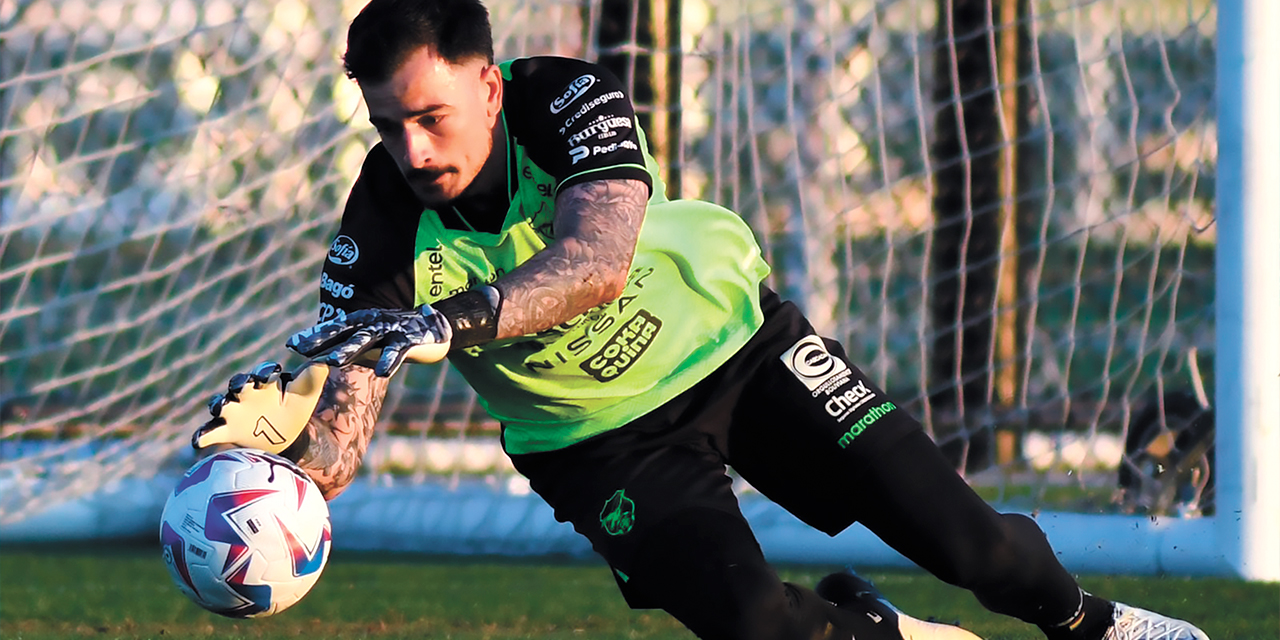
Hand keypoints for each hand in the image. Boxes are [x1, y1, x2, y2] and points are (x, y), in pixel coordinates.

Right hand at [192, 361, 329, 453]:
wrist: (288, 434)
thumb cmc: (295, 407)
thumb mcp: (307, 390)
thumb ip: (314, 373)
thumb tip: (327, 357)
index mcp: (266, 383)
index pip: (262, 372)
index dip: (265, 371)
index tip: (271, 374)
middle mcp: (246, 394)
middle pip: (237, 384)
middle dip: (238, 383)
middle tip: (243, 386)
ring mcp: (234, 412)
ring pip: (219, 404)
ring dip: (217, 403)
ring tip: (218, 407)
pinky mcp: (227, 431)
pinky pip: (209, 432)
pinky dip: (201, 435)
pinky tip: (197, 442)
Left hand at [285, 305, 451, 376]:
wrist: (437, 326)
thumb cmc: (398, 335)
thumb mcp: (372, 338)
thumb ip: (351, 347)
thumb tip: (322, 360)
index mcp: (362, 323)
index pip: (333, 328)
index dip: (313, 335)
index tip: (291, 344)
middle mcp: (372, 323)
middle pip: (343, 333)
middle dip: (321, 341)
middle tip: (300, 350)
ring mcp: (390, 331)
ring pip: (365, 341)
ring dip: (348, 351)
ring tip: (331, 361)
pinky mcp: (409, 340)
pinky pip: (397, 352)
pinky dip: (389, 362)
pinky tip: (381, 373)